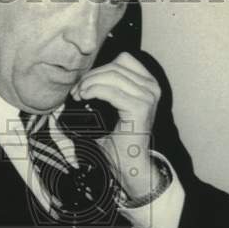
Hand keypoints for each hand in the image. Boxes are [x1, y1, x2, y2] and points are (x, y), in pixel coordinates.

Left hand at [72, 51, 161, 200]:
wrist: (131, 166)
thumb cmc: (120, 142)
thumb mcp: (113, 110)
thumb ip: (105, 91)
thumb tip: (80, 82)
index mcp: (148, 84)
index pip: (122, 61)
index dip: (99, 68)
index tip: (83, 85)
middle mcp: (152, 88)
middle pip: (115, 66)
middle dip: (91, 76)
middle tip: (76, 92)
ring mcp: (148, 97)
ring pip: (112, 76)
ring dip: (90, 83)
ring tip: (78, 95)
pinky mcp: (140, 108)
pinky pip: (111, 91)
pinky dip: (94, 91)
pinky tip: (84, 97)